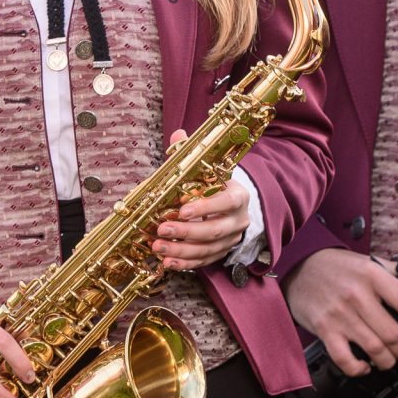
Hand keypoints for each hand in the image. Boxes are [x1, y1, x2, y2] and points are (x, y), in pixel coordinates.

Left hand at [154, 136, 250, 269]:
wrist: (235, 206)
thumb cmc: (216, 186)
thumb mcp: (208, 169)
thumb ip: (191, 154)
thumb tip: (178, 134)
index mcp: (238, 196)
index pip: (225, 203)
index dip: (205, 207)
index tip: (182, 210)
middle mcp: (238, 220)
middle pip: (215, 230)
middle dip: (187, 232)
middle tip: (162, 229)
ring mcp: (231, 239)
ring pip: (208, 249)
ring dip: (182, 250)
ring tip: (159, 247)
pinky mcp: (222, 252)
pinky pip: (205, 261)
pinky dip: (186, 263)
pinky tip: (168, 262)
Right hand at [285, 247, 397, 374]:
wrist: (300, 267)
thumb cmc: (335, 267)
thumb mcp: (367, 261)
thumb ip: (391, 273)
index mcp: (372, 275)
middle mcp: (357, 295)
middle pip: (392, 332)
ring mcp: (340, 315)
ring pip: (374, 348)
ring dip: (388, 361)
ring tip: (392, 361)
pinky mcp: (325, 330)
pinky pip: (345, 358)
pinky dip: (358, 369)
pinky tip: (365, 367)